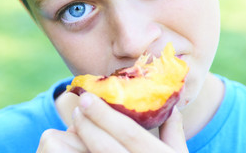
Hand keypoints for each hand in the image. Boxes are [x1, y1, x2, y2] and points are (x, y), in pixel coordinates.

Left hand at [37, 92, 187, 152]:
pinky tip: (70, 147)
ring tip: (72, 127)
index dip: (105, 114)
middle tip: (77, 108)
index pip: (128, 132)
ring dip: (79, 142)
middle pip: (105, 146)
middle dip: (87, 125)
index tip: (87, 98)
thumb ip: (174, 133)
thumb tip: (171, 107)